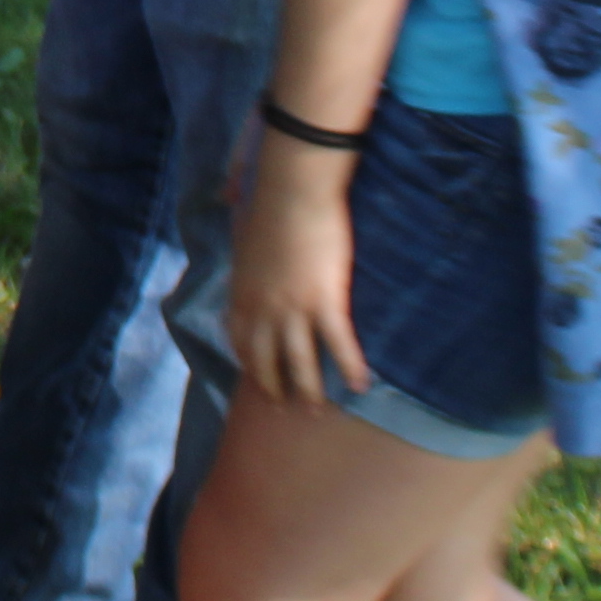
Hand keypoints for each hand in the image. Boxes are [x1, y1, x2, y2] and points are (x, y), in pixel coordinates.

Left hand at [222, 144, 366, 410]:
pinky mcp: (324, 301)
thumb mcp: (246, 240)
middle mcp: (261, 309)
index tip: (258, 381)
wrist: (293, 189)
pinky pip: (338, 345)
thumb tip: (250, 261)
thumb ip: (249, 260)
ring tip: (318, 410)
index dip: (250, 365)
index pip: (240, 342)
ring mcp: (292, 309)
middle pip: (266, 361)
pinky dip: (349, 368)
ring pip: (301, 363)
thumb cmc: (271, 205)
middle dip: (275, 389)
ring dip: (310, 391)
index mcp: (241, 294)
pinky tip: (359, 386)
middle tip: (286, 410)